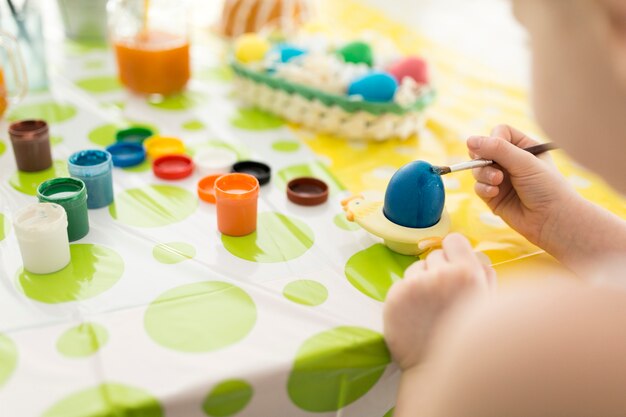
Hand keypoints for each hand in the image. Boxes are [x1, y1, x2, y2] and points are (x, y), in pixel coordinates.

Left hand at [383, 234, 493, 370]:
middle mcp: (441, 274)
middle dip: (438, 270)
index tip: (453, 266)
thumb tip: (474, 253)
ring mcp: (416, 284)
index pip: (454, 240)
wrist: (435, 368)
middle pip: (434, 254)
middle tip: (443, 297)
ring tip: (429, 308)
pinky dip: (406, 295)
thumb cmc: (465, 338)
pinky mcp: (395, 294)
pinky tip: (415, 314)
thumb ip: (482, 274)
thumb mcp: (486, 303)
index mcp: (468, 274)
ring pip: (416, 267)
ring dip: (421, 281)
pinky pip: (402, 282)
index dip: (454, 252)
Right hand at [467, 124, 577, 247]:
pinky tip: (495, 193)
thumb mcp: (524, 162)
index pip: (499, 133)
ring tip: (497, 182)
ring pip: (477, 169)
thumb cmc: (547, 187)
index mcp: (524, 147)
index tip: (498, 150)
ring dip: (484, 174)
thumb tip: (469, 140)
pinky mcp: (493, 196)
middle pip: (483, 150)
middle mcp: (510, 161)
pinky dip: (483, 188)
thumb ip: (497, 149)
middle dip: (484, 158)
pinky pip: (478, 186)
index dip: (494, 139)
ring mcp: (501, 179)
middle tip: (493, 167)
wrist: (553, 220)